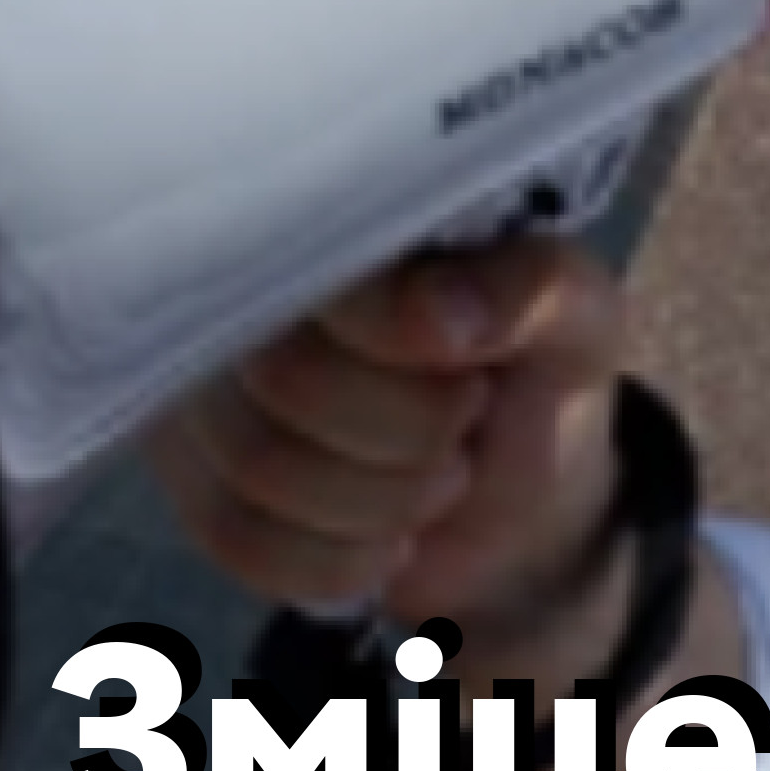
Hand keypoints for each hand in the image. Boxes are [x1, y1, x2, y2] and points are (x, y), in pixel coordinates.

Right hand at [151, 236, 626, 643]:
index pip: (318, 263)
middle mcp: (252, 278)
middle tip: (463, 420)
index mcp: (345, 211)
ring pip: (256, 466)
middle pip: (284, 378)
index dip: (401, 341)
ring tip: (435, 474)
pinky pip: (233, 535)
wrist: (512, 484)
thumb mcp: (577, 319)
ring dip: (380, 503)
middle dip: (408, 435)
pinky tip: (385, 536)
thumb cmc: (536, 370)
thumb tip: (437, 312)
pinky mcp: (192, 470)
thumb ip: (531, 291)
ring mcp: (208, 376)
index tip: (475, 370)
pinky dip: (335, 560)